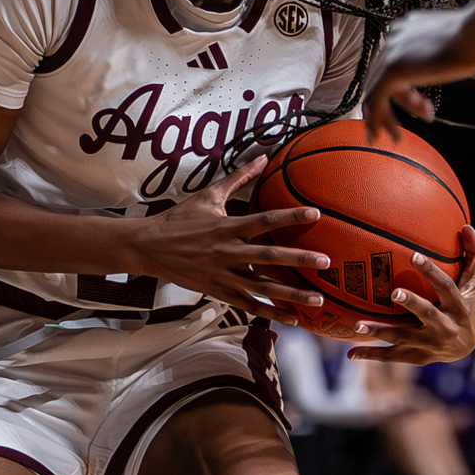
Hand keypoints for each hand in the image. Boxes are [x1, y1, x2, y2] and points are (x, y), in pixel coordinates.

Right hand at [128, 156, 330, 313]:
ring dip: (292, 295)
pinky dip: (271, 311)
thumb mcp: (208, 196)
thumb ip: (238, 179)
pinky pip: (249, 304)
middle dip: (299, 259)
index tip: (315, 214)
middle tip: (325, 262)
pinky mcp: (219, 291)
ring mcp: (224, 275)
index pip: (264, 219)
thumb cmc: (179, 220)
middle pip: (269, 257)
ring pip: (263, 288)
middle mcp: (228, 252)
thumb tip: (263, 157)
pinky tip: (293, 317)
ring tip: (317, 299)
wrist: (149, 248)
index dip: (290, 216)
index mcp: (228, 227)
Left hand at [350, 227, 474, 364]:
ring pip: (404, 337)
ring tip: (358, 325)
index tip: (414, 256)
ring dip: (381, 332)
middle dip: (412, 303)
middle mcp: (446, 327)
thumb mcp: (473, 283)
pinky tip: (350, 354)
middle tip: (394, 292)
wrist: (467, 346)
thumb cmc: (466, 304)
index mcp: (460, 307)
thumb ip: (472, 255)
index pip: (447, 287)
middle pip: (428, 314)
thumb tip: (467, 226)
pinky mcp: (417, 356)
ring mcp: (430, 344)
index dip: (432, 272)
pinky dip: (372, 355)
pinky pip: (392, 356)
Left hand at [361, 6, 474, 140]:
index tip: (424, 105)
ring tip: (397, 137)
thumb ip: (446, 51)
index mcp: (409, 28)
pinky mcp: (391, 69)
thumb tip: (457, 58)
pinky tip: (382, 136)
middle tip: (423, 117)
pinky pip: (374, 99)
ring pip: (376, 90)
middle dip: (404, 102)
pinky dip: (376, 120)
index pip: (398, 63)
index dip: (409, 90)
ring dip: (386, 116)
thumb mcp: (457, 45)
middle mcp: (395, 37)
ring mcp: (391, 52)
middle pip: (385, 77)